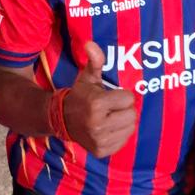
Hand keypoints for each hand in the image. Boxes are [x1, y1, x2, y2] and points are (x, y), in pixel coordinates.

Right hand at [61, 42, 137, 158]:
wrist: (62, 119)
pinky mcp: (102, 151)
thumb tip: (90, 43)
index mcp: (96, 104)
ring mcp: (100, 140)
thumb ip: (95, 60)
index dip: (121, 95)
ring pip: (130, 128)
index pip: (129, 99)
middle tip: (112, 107)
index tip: (110, 96)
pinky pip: (124, 141)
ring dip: (123, 121)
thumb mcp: (87, 77)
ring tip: (110, 117)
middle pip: (132, 115)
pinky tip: (108, 128)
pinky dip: (119, 134)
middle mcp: (98, 124)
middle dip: (124, 109)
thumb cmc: (81, 95)